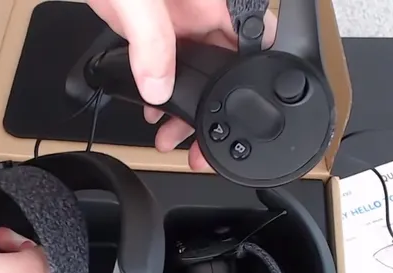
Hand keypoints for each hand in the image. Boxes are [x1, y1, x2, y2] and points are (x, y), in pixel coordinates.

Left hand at [86, 0, 275, 170]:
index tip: (245, 106)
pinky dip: (160, 90)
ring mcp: (175, 19)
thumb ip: (151, 41)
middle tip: (203, 140)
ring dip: (185, 104)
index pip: (255, 36)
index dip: (255, 73)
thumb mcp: (137, 2)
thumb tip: (159, 86)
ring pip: (194, 69)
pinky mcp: (149, 26)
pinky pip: (164, 64)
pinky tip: (152, 108)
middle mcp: (200, 9)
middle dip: (214, 104)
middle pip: (224, 63)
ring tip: (173, 135)